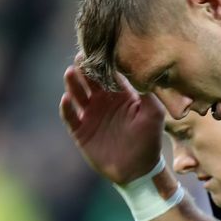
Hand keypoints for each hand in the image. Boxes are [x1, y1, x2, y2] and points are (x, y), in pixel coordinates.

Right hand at [59, 58, 165, 184]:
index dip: (104, 63)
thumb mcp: (154, 114)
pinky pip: (70, 117)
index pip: (110, 74)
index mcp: (122, 95)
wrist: (137, 170)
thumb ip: (149, 94)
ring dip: (73, 83)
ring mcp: (91, 115)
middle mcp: (104, 101)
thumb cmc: (149, 140)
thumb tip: (143, 72)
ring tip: (71, 72)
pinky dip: (66, 108)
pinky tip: (66, 99)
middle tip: (81, 56)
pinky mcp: (81, 130)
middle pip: (90, 80)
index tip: (100, 50)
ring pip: (78, 94)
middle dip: (85, 68)